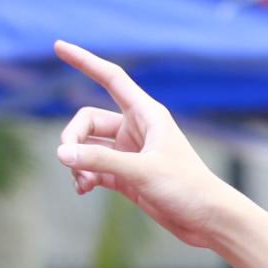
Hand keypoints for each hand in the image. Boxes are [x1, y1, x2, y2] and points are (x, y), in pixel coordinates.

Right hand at [51, 41, 239, 249]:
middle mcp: (137, 129)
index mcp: (147, 114)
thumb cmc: (187, 188)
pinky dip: (85, 176)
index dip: (85, 61)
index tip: (58, 46)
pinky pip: (95, 168)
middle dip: (73, 137)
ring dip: (78, 162)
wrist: (209, 221)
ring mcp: (130, 153)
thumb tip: (62, 154)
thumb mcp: (142, 172)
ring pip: (89, 147)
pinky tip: (82, 189)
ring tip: (81, 182)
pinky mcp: (127, 176)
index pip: (111, 78)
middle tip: (67, 160)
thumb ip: (101, 161)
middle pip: (88, 120)